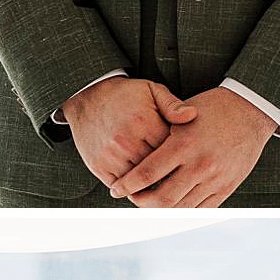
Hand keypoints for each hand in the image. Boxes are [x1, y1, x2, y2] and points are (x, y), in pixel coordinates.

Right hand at [63, 76, 196, 186]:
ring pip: (140, 181)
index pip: (171, 149)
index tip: (191, 159)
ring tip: (166, 184)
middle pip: (157, 168)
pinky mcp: (98, 166)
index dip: (182, 156)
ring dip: (152, 184)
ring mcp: (110, 156)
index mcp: (143, 122)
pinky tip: (145, 186)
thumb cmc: (125, 95)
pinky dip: (134, 189)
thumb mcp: (151, 90)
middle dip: (170, 172)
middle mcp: (126, 141)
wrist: (87, 97)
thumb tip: (192, 116)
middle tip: (183, 177)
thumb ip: (173, 104)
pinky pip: (121, 186)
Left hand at [107, 87, 274, 206]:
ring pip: (181, 208)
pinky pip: (201, 209)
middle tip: (133, 197)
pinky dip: (183, 210)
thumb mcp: (184, 115)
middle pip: (162, 199)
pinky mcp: (227, 186)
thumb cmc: (214, 108)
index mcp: (184, 144)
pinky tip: (174, 205)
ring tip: (151, 202)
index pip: (147, 173)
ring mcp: (215, 178)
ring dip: (161, 210)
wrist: (252, 110)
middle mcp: (199, 165)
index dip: (128, 185)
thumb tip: (135, 157)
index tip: (116, 188)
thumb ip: (161, 137)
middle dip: (141, 202)